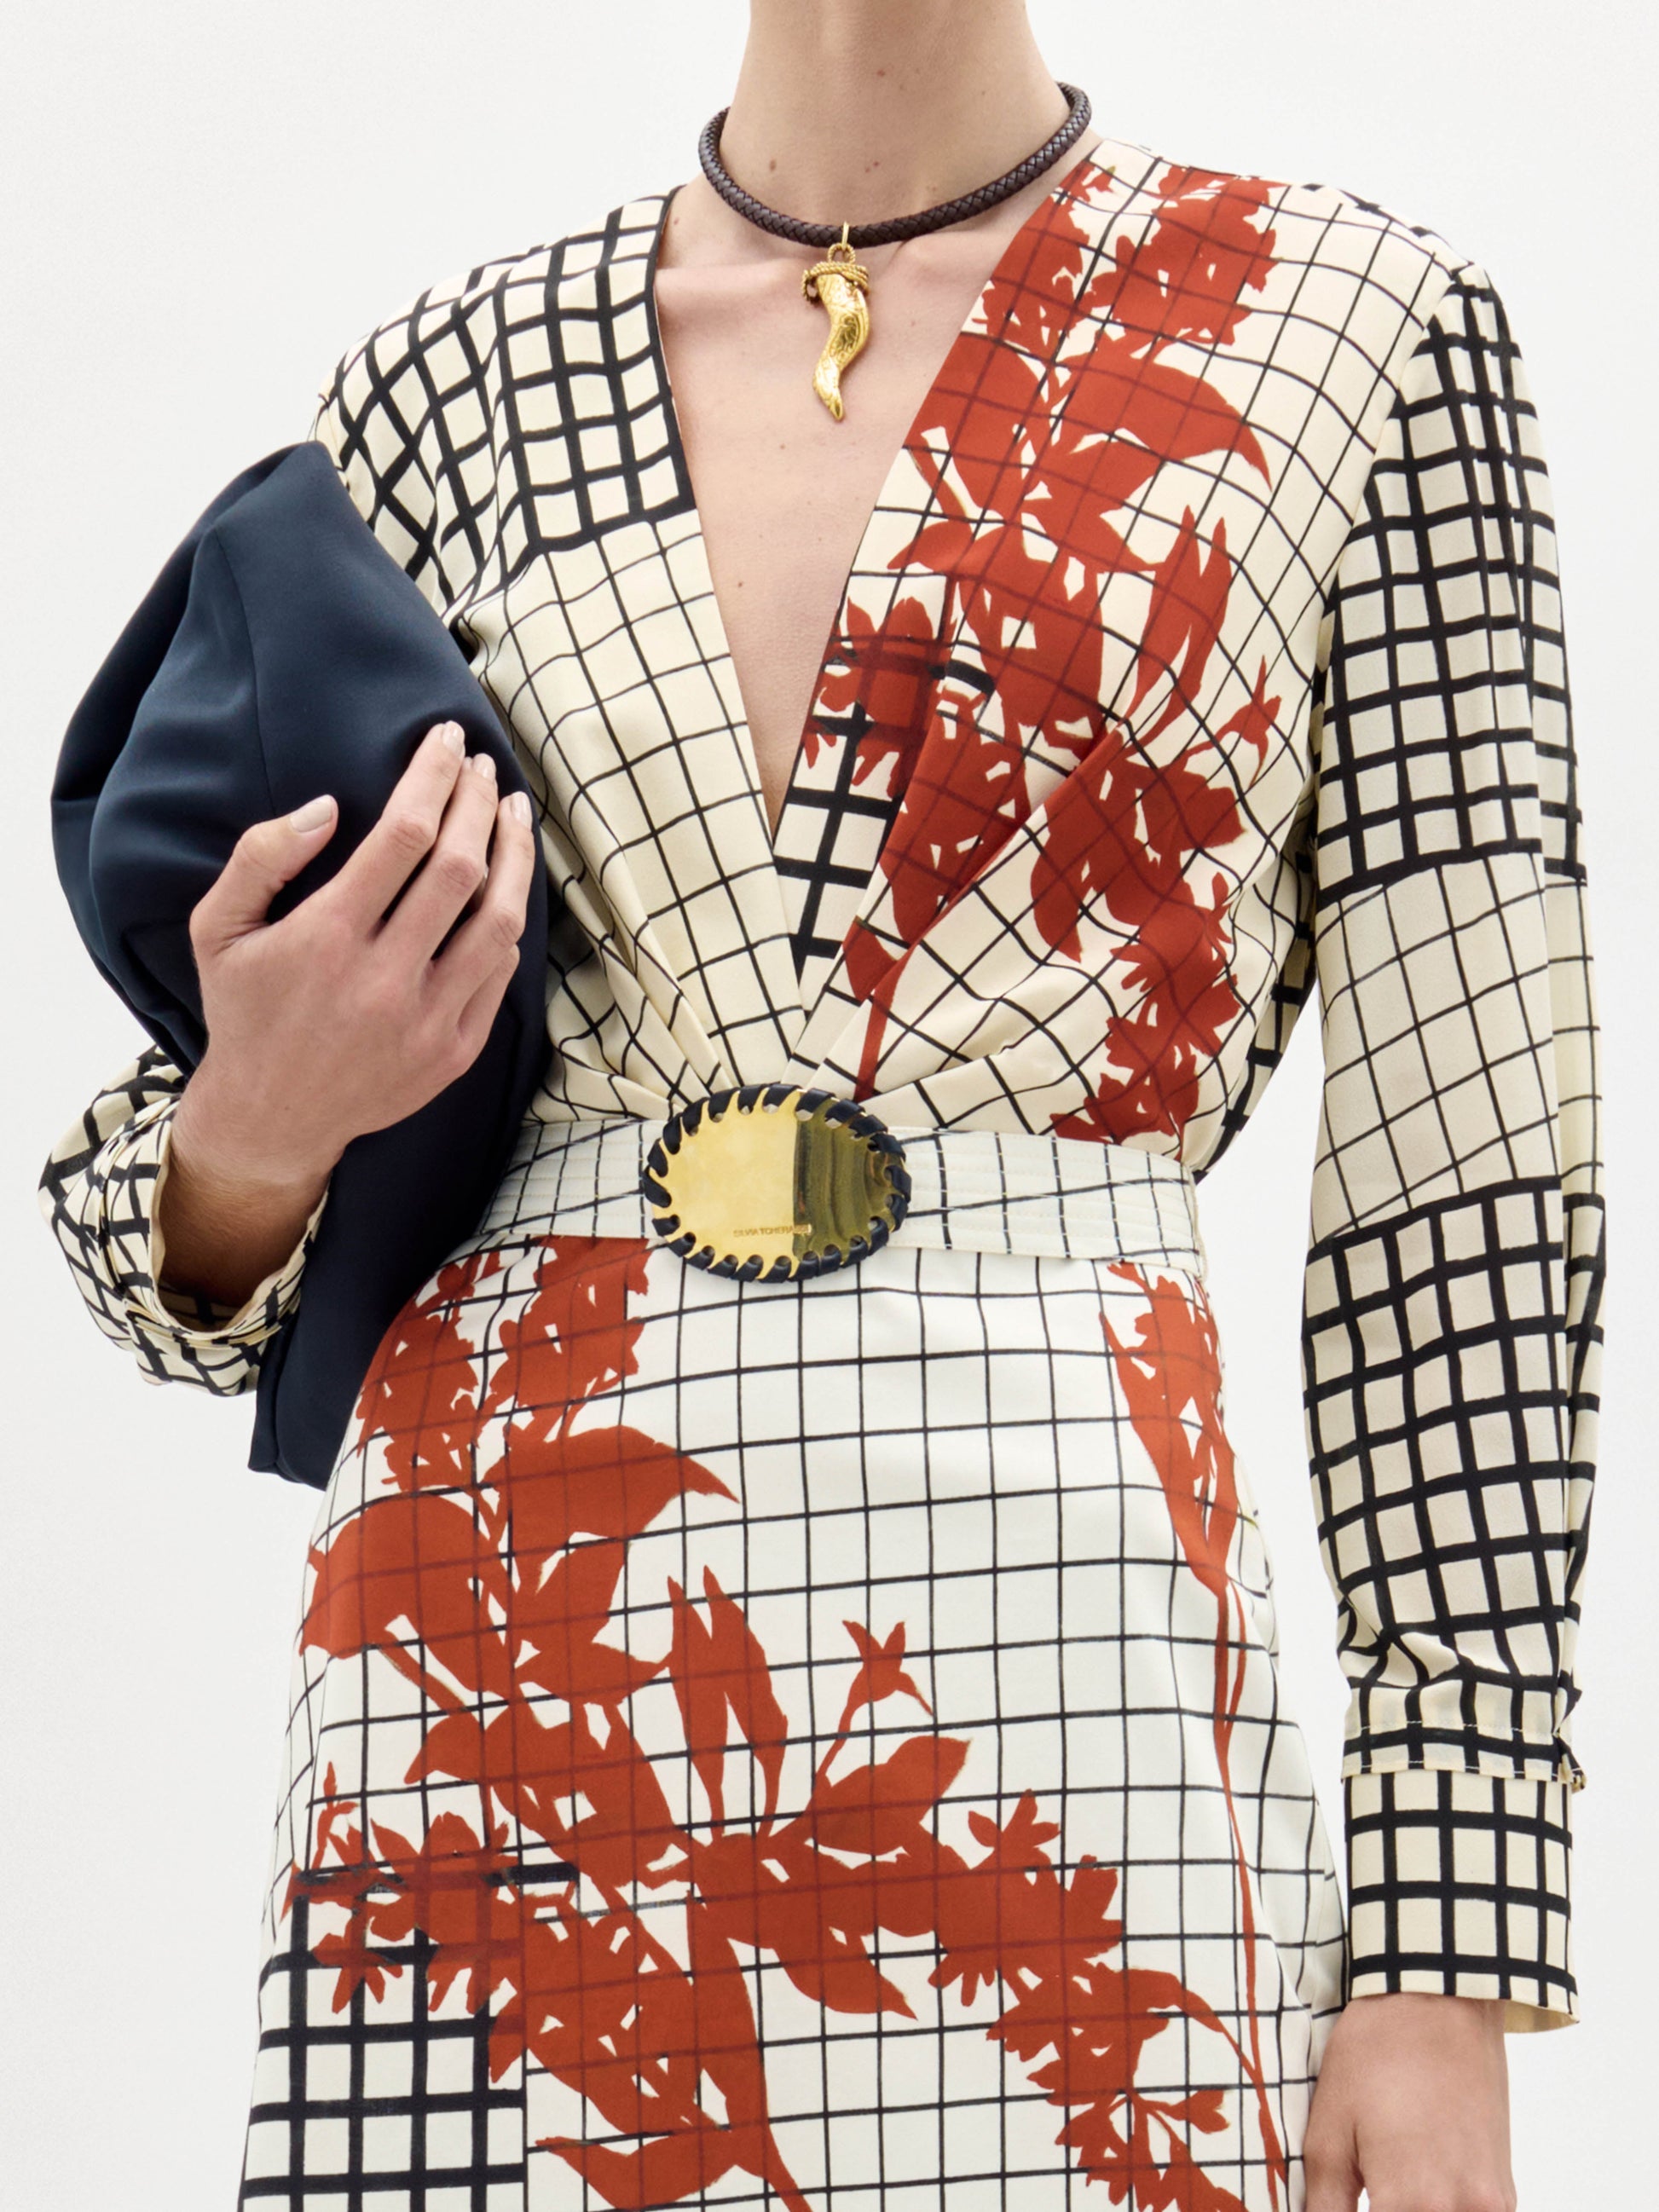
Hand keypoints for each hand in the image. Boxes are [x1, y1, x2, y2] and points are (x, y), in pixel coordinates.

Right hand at [158, 720, 537, 1304]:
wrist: (272, 1117)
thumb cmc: (244, 1008)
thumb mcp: (217, 928)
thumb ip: (260, 856)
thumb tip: (329, 806)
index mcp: (326, 938)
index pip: (403, 835)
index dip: (433, 777)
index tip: (445, 739)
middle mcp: (383, 980)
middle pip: (460, 868)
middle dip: (478, 803)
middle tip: (483, 767)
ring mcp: (426, 1021)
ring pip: (498, 920)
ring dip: (515, 856)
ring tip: (512, 813)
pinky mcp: (455, 1052)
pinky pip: (500, 972)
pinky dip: (508, 920)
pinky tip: (507, 883)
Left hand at [1305, 1992, 1514, 2211]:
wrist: (1440, 2002)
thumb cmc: (1376, 2055)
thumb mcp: (1328, 2129)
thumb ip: (1324, 2203)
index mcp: (1408, 2201)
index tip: (1348, 2203)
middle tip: (1366, 2192)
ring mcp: (1490, 2207)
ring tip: (1388, 2187)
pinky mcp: (1505, 2194)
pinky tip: (1417, 2188)